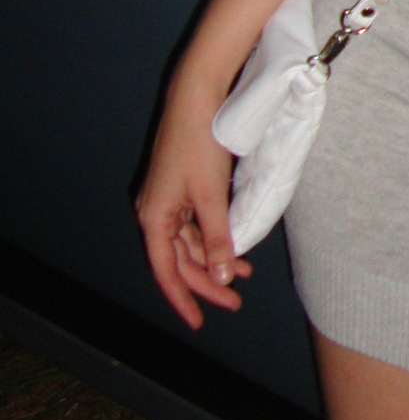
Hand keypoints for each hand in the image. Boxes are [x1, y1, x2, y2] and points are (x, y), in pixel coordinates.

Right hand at [136, 102, 252, 328]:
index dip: (184, 299)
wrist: (196, 98)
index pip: (167, 272)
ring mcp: (168, 199)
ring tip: (243, 274)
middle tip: (235, 301)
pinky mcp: (182, 186)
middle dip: (207, 282)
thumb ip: (217, 238)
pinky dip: (215, 236)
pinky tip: (236, 244)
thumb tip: (222, 277)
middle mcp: (155, 212)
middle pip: (180, 259)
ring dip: (215, 259)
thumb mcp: (210, 197)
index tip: (200, 322)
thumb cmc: (199, 144)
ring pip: (190, 242)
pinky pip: (196, 222)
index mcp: (154, 218)